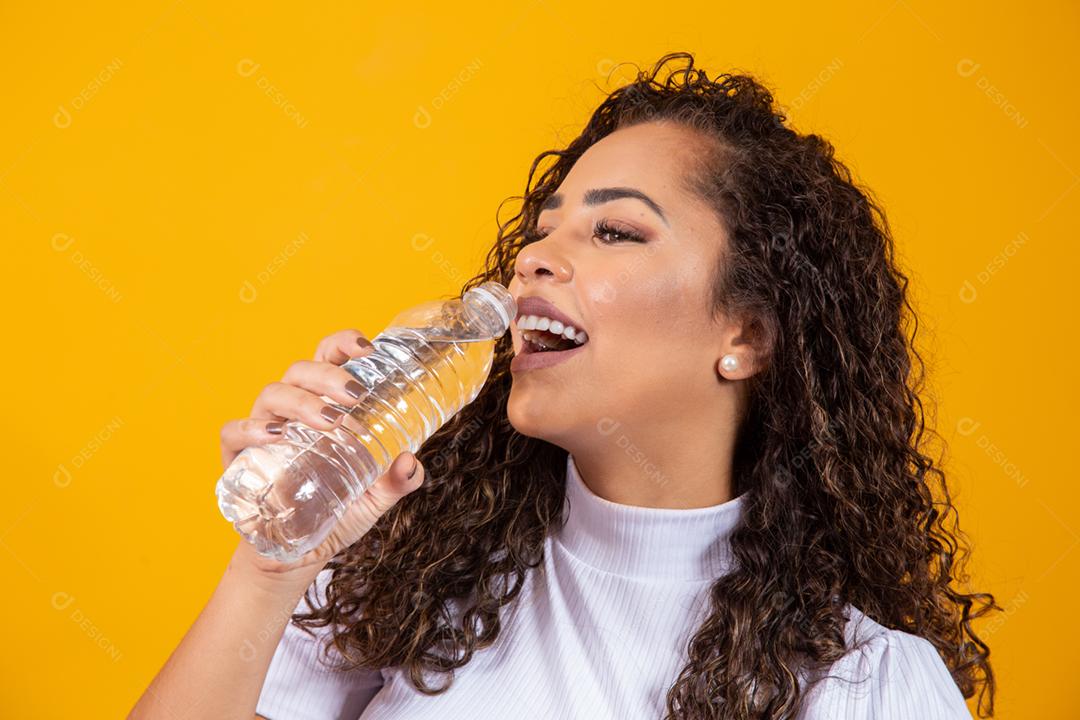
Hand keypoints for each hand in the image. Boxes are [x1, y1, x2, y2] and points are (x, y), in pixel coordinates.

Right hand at [219, 329, 425, 576]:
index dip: (344, 344)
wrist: (300, 554)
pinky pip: (233, 432)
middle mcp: (292, 410)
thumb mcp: (375, 498)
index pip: (329, 359)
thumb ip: (398, 480)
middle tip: (356, 395)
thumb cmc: (337, 511)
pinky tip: (274, 435)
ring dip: (302, 401)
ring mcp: (263, 430)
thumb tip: (410, 461)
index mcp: (325, 404)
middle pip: (301, 370)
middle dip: (328, 375)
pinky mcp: (238, 458)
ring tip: (330, 421)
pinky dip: (251, 428)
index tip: (368, 349)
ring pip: (273, 393)